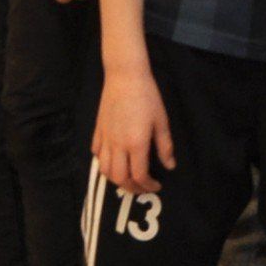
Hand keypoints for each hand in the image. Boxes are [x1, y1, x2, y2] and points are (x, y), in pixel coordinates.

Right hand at [93, 65, 175, 194]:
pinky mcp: (97, 130)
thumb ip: (165, 146)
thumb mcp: (161, 122)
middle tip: (143, 186)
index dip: (148, 186)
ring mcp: (105, 138)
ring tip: (127, 177)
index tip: (156, 185)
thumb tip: (170, 166)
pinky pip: (96, 154)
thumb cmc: (147, 97)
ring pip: (104, 170)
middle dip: (132, 188)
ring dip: (116, 179)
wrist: (125, 76)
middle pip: (119, 178)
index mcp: (136, 144)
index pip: (139, 175)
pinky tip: (113, 159)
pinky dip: (103, 162)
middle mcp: (118, 145)